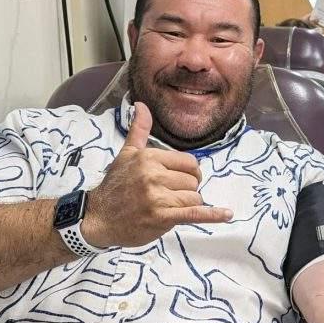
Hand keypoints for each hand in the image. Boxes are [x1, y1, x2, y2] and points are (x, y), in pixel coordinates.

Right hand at [82, 102, 232, 247]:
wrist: (97, 218)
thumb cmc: (114, 186)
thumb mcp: (126, 154)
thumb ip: (139, 130)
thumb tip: (141, 104)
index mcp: (149, 157)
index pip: (189, 162)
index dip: (189, 172)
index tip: (179, 180)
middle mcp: (154, 175)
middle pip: (193, 181)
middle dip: (187, 189)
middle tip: (170, 195)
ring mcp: (158, 197)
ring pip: (194, 197)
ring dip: (187, 204)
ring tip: (170, 207)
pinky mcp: (161, 218)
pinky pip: (194, 213)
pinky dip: (212, 215)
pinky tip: (226, 215)